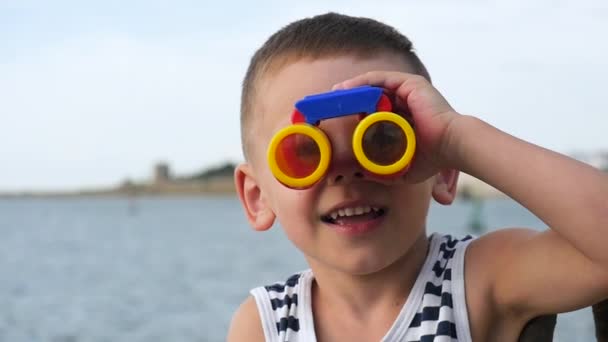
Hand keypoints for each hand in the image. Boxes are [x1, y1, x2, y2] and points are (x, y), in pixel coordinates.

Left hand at [333, 71, 461, 182]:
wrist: (452, 146)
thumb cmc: (433, 158)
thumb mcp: (402, 167)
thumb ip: (384, 169)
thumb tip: (363, 174)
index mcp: (405, 116)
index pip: (375, 110)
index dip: (355, 112)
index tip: (337, 118)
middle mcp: (405, 100)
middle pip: (371, 94)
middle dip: (350, 98)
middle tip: (331, 105)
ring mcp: (408, 90)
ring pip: (373, 84)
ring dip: (352, 87)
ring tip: (334, 94)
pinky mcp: (409, 83)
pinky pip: (380, 78)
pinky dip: (362, 81)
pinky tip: (347, 88)